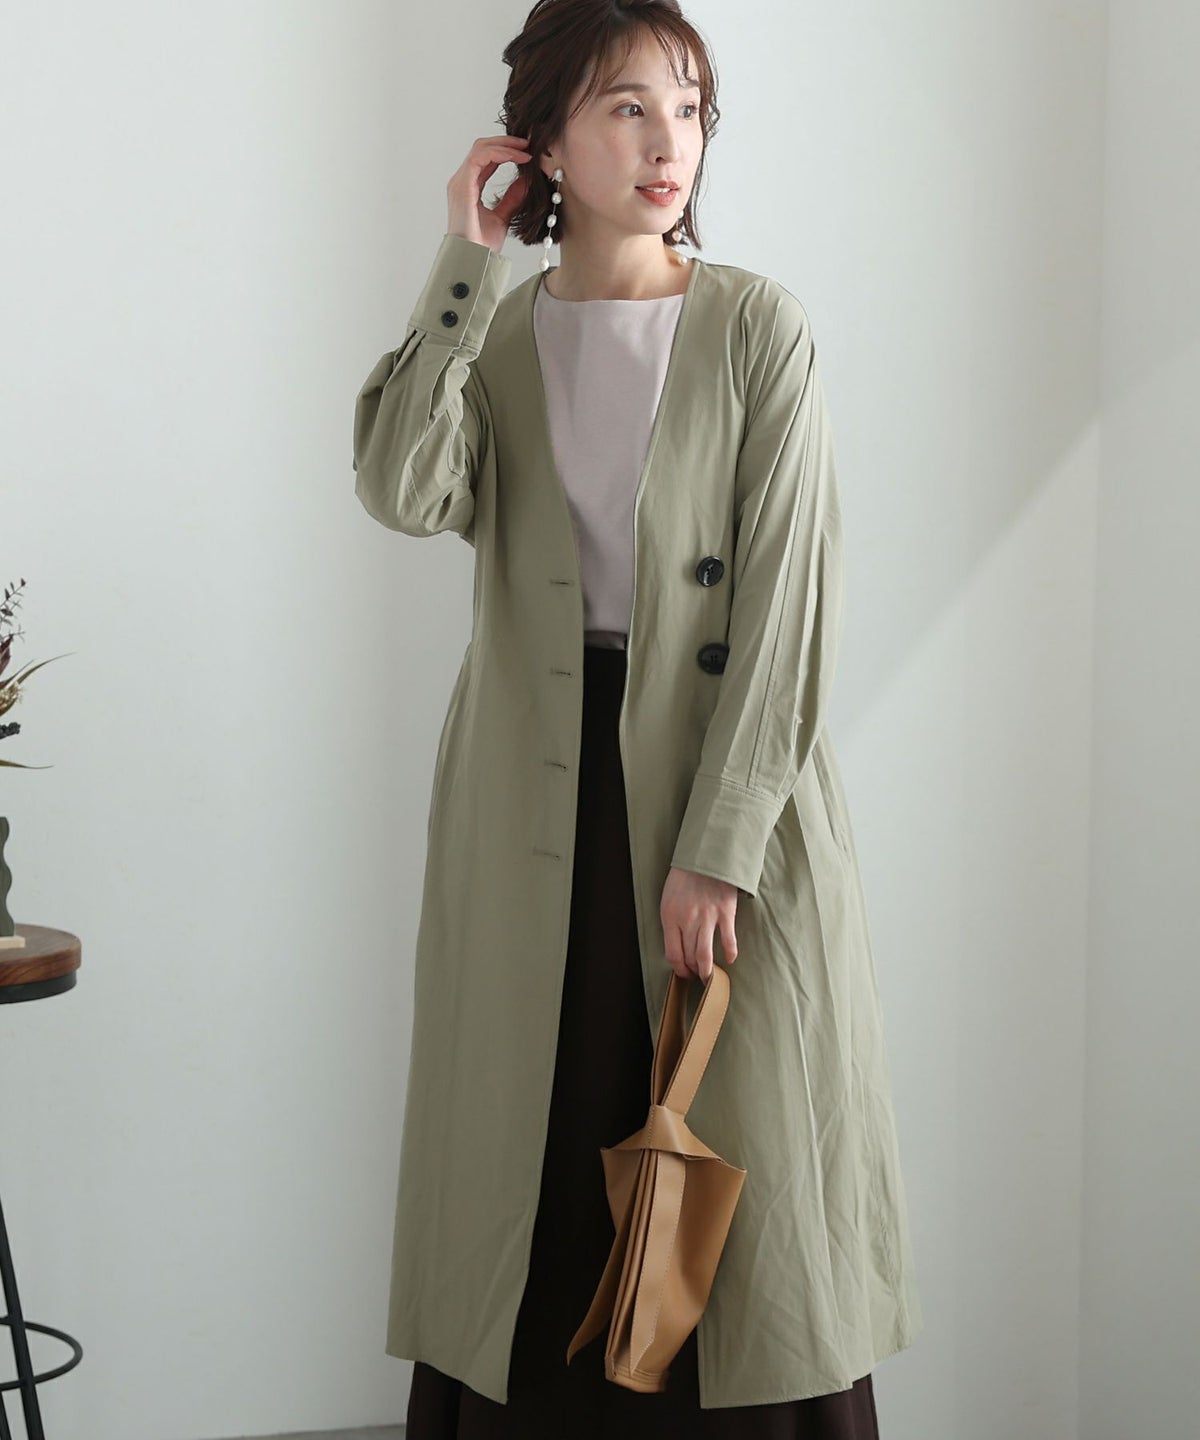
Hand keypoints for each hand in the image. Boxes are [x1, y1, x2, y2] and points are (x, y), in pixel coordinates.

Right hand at [446, 133, 534, 252]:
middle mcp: (462, 181)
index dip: (506, 151)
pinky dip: (500, 153)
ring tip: (526, 148)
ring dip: (505, 145)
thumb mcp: (503, 216)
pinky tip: (518, 157)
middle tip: (528, 142)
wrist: (473, 259)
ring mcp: (460, 182)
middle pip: (482, 147)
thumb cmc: (483, 245)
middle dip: (506, 141)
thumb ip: (512, 197)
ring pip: (481, 148)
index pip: (486, 158)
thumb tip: (526, 180)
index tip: (527, 152)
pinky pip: (480, 158)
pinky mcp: (462, 186)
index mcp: (469, 187)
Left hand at [660, 867, 738, 981]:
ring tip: (710, 978)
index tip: (683, 972)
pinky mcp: (725, 913)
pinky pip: (728, 941)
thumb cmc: (685, 878)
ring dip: (707, 971)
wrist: (706, 856)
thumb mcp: (668, 899)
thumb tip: (677, 946)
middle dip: (692, 971)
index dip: (678, 968)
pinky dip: (730, 953)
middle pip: (689, 957)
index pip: (672, 954)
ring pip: (705, 955)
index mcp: (670, 917)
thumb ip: (671, 922)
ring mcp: (708, 918)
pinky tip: (729, 959)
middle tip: (696, 975)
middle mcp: (688, 920)